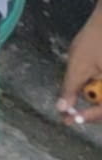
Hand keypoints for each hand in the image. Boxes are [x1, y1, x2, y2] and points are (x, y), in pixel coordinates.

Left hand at [58, 4, 101, 125]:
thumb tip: (62, 108)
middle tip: (69, 111)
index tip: (67, 120)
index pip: (101, 112)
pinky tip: (87, 83)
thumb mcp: (78, 65)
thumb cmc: (95, 39)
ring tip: (77, 95)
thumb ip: (70, 88)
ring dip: (93, 98)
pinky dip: (96, 88)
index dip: (84, 118)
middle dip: (90, 110)